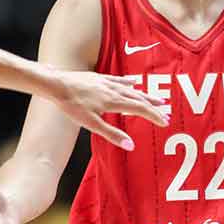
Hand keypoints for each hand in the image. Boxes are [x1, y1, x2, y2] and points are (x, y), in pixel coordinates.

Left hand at [49, 70, 167, 148]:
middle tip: (166, 111)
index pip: (140, 109)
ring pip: (131, 89)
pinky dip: (128, 83)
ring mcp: (106, 82)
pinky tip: (133, 82)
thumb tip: (131, 146)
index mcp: (114, 102)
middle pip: (139, 98)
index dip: (153, 116)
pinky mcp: (98, 78)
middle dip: (153, 106)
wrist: (57, 85)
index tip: (165, 122)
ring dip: (145, 94)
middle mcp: (113, 90)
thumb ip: (112, 134)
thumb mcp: (91, 124)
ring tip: (156, 98)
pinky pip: (118, 80)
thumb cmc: (72, 106)